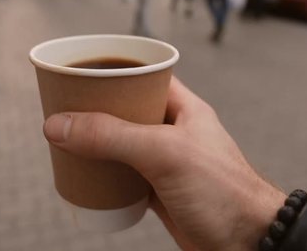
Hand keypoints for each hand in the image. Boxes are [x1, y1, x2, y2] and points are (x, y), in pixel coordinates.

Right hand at [43, 77, 284, 249]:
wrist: (247, 243)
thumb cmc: (223, 191)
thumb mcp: (164, 153)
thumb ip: (112, 136)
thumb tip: (59, 125)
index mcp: (182, 108)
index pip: (142, 78)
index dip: (112, 73)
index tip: (79, 73)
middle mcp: (173, 131)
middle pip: (125, 112)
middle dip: (95, 111)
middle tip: (64, 109)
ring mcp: (165, 162)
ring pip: (121, 146)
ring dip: (96, 145)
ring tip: (66, 141)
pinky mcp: (158, 191)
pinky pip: (123, 177)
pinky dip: (103, 177)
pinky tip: (85, 177)